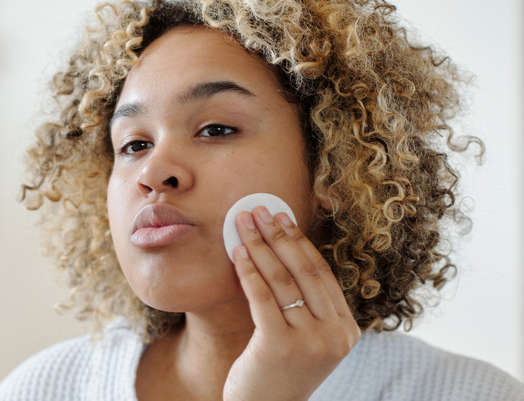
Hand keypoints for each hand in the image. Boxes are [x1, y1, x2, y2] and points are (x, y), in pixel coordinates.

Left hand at [223, 206, 360, 400]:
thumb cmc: (277, 372)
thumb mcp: (303, 339)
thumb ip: (304, 305)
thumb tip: (281, 249)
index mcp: (346, 330)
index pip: (322, 275)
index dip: (300, 242)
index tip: (282, 218)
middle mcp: (334, 335)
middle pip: (305, 272)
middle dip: (279, 236)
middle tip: (260, 210)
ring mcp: (310, 342)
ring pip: (282, 281)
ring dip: (260, 246)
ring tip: (243, 223)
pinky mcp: (279, 346)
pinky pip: (263, 298)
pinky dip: (248, 271)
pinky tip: (237, 252)